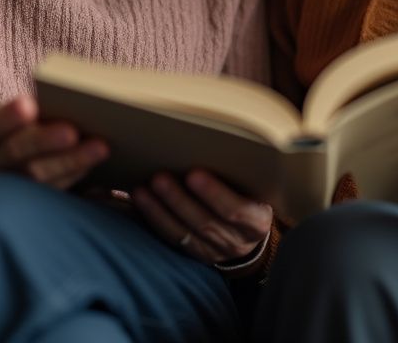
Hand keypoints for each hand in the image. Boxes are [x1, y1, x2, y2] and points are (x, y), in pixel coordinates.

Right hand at [0, 95, 109, 210]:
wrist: (2, 170)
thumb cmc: (20, 129)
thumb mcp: (15, 118)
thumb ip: (38, 109)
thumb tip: (78, 95)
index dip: (6, 117)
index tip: (28, 104)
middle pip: (15, 153)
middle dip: (44, 142)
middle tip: (71, 131)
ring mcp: (9, 188)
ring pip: (38, 178)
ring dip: (70, 163)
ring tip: (100, 147)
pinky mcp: (30, 205)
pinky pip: (54, 194)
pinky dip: (78, 178)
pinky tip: (99, 166)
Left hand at [132, 170, 272, 264]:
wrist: (251, 231)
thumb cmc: (252, 195)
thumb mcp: (257, 187)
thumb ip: (242, 174)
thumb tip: (210, 144)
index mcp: (256, 221)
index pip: (236, 210)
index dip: (214, 194)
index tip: (194, 173)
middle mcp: (236, 241)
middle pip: (204, 222)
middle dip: (178, 200)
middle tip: (158, 177)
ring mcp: (214, 252)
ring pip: (183, 233)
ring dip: (159, 211)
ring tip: (141, 190)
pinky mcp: (195, 255)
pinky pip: (172, 239)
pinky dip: (154, 221)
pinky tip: (140, 205)